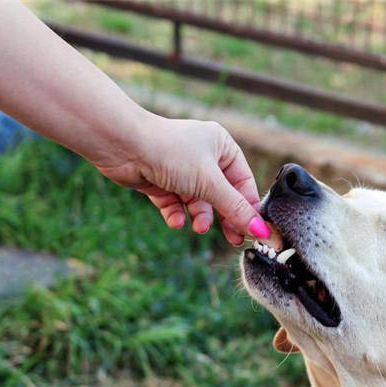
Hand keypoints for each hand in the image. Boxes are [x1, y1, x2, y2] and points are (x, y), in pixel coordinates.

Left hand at [94, 113, 269, 244]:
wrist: (124, 146)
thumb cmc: (170, 152)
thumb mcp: (210, 183)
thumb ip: (235, 208)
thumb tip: (261, 230)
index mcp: (222, 147)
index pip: (243, 183)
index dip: (249, 208)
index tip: (256, 232)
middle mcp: (204, 156)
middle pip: (222, 195)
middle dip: (225, 217)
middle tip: (233, 240)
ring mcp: (182, 170)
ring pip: (199, 202)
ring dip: (200, 217)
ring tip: (198, 227)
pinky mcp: (162, 182)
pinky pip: (176, 204)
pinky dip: (177, 215)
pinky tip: (176, 221)